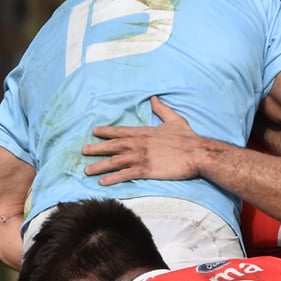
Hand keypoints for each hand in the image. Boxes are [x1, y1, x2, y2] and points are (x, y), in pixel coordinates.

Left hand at [82, 98, 205, 183]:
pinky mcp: (146, 170)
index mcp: (145, 132)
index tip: (95, 131)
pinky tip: (103, 182)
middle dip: (97, 148)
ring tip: (87, 170)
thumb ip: (161, 109)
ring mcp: (141, 157)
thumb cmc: (188, 138)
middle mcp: (139, 144)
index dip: (107, 132)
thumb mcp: (174, 119)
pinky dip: (113, 178)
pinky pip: (125, 174)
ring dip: (100, 166)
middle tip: (83, 150)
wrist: (197, 153)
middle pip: (113, 146)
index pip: (121, 132)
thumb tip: (154, 98)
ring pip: (115, 161)